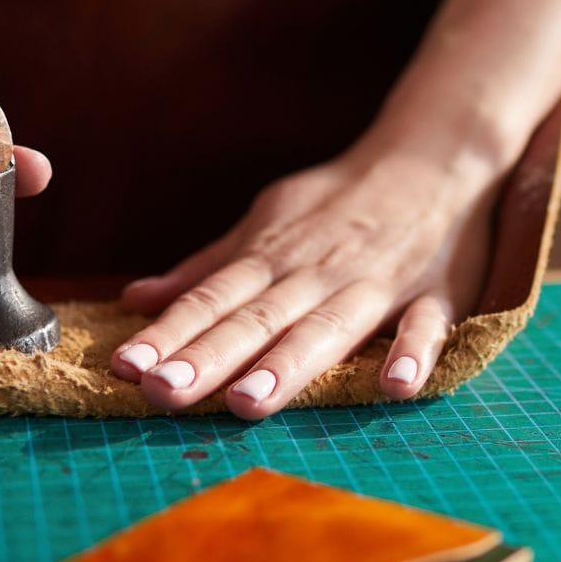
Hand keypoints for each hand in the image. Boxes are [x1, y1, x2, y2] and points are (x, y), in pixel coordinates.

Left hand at [110, 135, 501, 418]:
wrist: (433, 158)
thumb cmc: (341, 201)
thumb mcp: (268, 221)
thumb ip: (208, 267)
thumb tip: (137, 298)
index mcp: (274, 258)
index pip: (211, 300)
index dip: (168, 334)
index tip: (125, 368)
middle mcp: (317, 275)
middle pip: (256, 320)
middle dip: (209, 358)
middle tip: (162, 393)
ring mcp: (376, 286)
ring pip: (326, 329)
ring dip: (288, 365)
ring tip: (247, 403)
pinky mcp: (435, 296)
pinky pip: (424, 326)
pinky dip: (412, 352)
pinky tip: (395, 385)